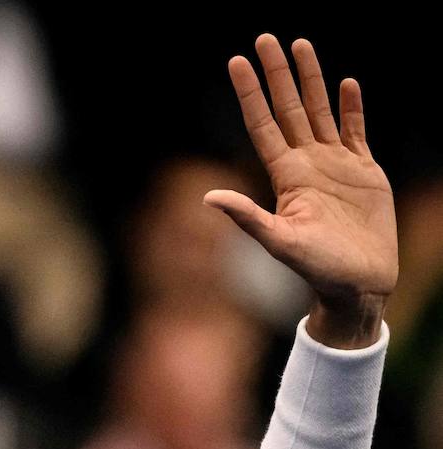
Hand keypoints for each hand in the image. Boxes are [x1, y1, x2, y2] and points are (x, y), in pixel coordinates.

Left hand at [204, 34, 396, 340]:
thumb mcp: (279, 242)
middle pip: (289, 108)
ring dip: (312, 79)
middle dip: (277, 74)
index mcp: (286, 176)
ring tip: (301, 45)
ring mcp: (336, 165)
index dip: (250, 94)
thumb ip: (248, 217)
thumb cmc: (317, 270)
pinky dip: (352, 108)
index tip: (236, 62)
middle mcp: (307, 164)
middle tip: (265, 38)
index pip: (263, 124)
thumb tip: (208, 198)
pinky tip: (346, 84)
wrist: (358, 284)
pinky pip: (357, 132)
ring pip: (321, 111)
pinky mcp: (365, 171)